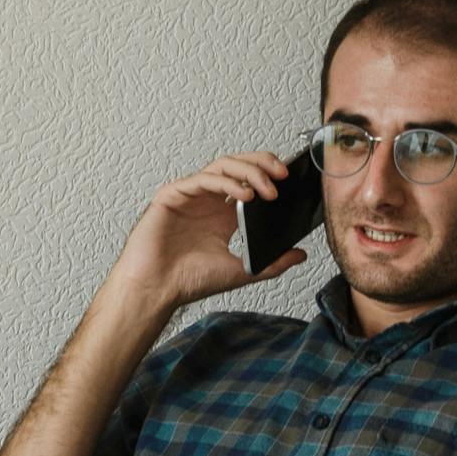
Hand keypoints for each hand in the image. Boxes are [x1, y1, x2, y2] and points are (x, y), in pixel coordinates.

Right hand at [106, 151, 303, 317]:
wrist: (156, 291)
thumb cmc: (188, 281)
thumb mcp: (241, 271)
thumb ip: (272, 263)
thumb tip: (300, 255)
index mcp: (223, 214)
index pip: (249, 181)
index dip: (269, 175)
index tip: (290, 182)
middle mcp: (207, 201)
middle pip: (238, 166)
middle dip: (262, 164)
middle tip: (283, 174)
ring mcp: (190, 196)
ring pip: (221, 166)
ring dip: (248, 172)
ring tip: (267, 187)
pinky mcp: (172, 196)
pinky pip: (201, 179)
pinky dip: (225, 183)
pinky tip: (244, 195)